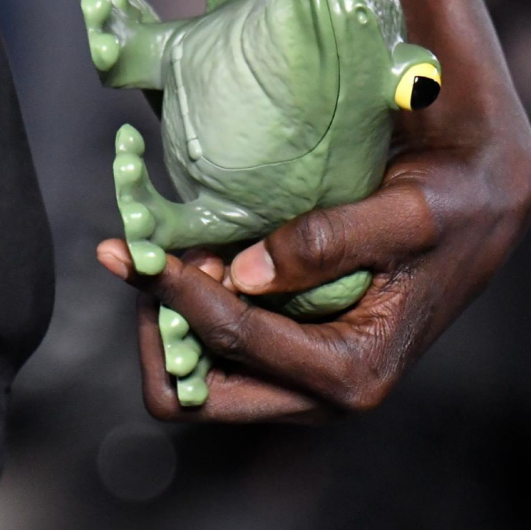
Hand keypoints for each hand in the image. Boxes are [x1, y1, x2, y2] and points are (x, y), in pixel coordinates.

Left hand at [97, 114, 530, 421]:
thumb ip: (328, 244)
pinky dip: (190, 312)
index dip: (175, 294)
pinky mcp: (288, 351)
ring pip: (197, 378)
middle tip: (145, 263)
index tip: (132, 252)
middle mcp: (319, 390)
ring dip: (168, 321)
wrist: (471, 209)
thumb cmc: (449, 209)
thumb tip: (245, 273)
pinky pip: (215, 353)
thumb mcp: (406, 216)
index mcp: (352, 371)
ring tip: (168, 256)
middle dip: (159, 330)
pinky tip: (194, 261)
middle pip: (198, 394)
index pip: (236, 341)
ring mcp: (299, 376)